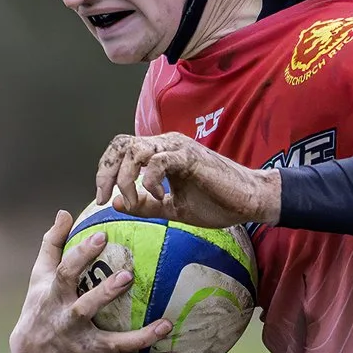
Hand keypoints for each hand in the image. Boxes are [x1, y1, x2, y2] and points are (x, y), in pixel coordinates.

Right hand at [9, 211, 177, 352]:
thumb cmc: (40, 308)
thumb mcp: (39, 277)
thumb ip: (52, 245)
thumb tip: (65, 213)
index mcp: (54, 298)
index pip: (65, 273)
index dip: (81, 255)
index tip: (101, 236)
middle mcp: (67, 323)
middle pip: (86, 309)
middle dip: (106, 294)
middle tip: (129, 276)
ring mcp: (83, 346)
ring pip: (113, 344)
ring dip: (141, 337)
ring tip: (168, 325)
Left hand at [91, 131, 276, 228]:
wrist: (249, 201)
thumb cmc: (217, 203)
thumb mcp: (172, 208)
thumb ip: (145, 204)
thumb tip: (115, 202)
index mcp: (160, 152)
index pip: (120, 150)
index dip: (105, 172)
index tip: (102, 198)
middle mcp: (166, 144)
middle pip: (120, 145)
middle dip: (106, 172)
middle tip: (103, 196)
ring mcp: (177, 148)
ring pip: (135, 150)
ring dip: (126, 178)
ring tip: (133, 200)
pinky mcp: (189, 156)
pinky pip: (157, 161)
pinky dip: (151, 181)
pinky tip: (160, 196)